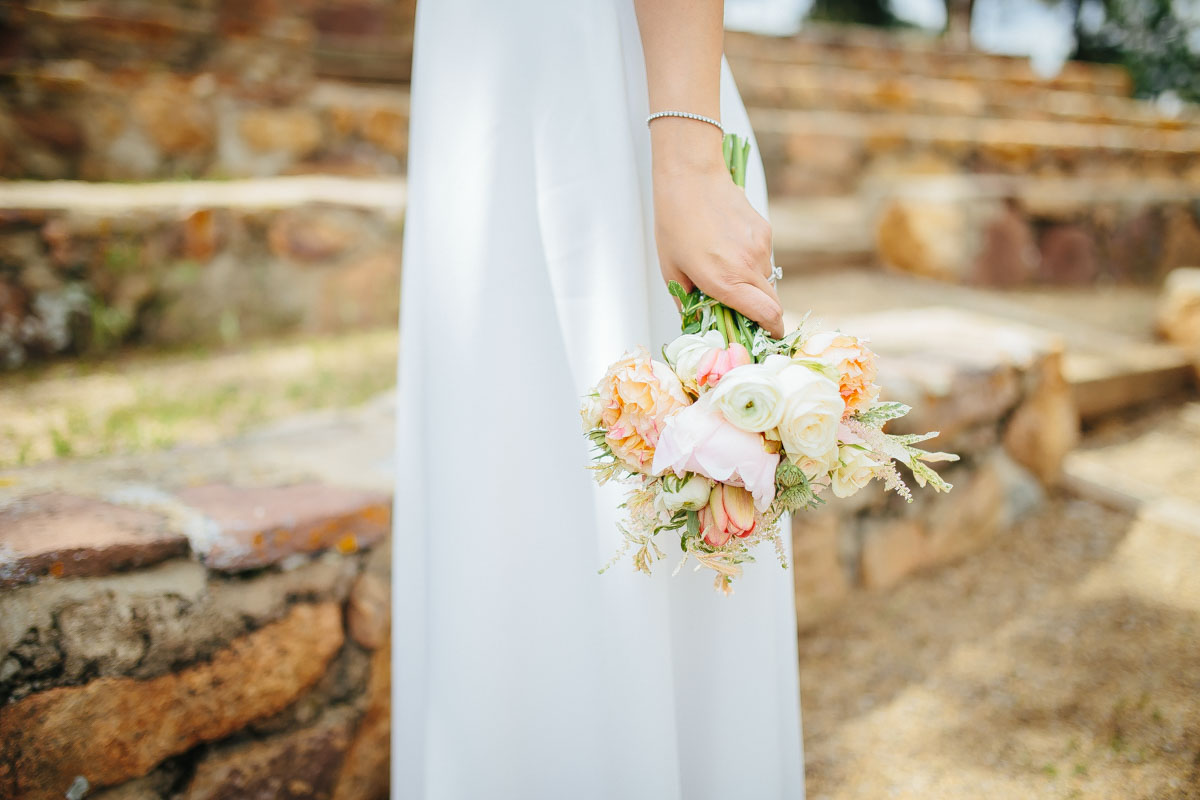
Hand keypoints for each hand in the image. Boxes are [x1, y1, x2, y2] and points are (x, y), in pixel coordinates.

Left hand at [650, 122, 783, 337]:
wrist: (691, 177)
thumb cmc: (674, 222)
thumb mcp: (671, 269)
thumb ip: (687, 301)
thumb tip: (697, 320)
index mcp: (725, 280)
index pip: (767, 314)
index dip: (772, 330)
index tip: (769, 337)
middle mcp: (748, 266)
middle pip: (771, 302)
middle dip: (761, 313)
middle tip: (741, 311)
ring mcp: (760, 247)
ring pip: (766, 278)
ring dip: (752, 284)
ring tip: (725, 269)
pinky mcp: (764, 230)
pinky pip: (763, 256)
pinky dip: (750, 261)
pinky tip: (729, 247)